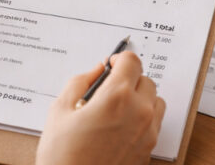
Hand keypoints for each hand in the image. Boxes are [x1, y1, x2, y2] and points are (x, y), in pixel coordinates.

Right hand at [37, 52, 165, 164]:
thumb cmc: (63, 157)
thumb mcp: (60, 110)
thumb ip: (80, 82)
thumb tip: (96, 71)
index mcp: (117, 97)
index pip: (131, 61)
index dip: (119, 58)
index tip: (110, 64)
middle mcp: (139, 112)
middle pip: (145, 80)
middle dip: (128, 79)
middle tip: (107, 89)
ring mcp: (147, 133)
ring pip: (154, 101)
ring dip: (140, 98)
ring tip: (116, 109)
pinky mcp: (148, 150)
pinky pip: (154, 124)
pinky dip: (142, 118)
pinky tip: (119, 128)